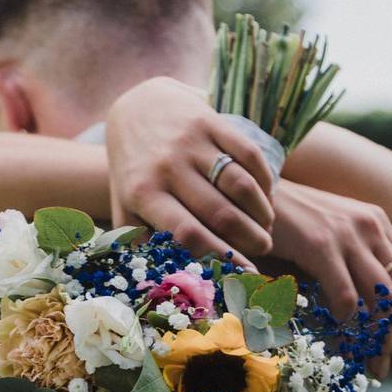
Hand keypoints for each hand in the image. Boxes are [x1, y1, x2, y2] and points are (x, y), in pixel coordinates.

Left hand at [105, 77, 275, 269]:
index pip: (188, 234)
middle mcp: (166, 166)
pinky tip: (266, 197)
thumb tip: (166, 282)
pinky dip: (265, 181)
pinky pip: (249, 155)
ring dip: (262, 213)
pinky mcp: (210, 121)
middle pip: (221, 214)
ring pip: (241, 185)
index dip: (221, 258)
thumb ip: (140, 242)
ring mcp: (190, 142)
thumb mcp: (125, 205)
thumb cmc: (134, 170)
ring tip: (265, 227)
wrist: (136, 108)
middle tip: (261, 249)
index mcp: (143, 193)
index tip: (246, 275)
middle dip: (250, 240)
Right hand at [269, 182, 391, 382]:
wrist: (253, 194)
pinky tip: (344, 339)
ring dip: (382, 338)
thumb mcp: (341, 226)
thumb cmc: (294, 215)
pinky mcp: (320, 244)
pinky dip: (348, 322)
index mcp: (378, 223)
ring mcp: (347, 234)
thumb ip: (376, 246)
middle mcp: (370, 226)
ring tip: (375, 365)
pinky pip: (346, 294)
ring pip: (383, 297)